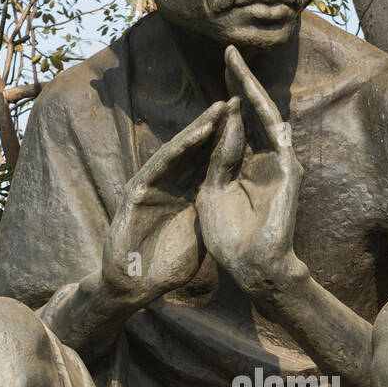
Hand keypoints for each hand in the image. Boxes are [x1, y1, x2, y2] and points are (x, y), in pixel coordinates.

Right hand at [101, 102, 224, 306]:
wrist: (137, 286)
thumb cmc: (167, 265)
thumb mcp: (202, 235)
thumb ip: (215, 212)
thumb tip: (242, 201)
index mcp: (184, 192)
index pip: (207, 161)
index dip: (227, 142)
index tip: (250, 123)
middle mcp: (168, 183)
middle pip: (194, 149)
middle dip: (215, 126)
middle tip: (236, 100)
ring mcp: (151, 185)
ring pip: (178, 150)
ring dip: (198, 128)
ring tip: (219, 108)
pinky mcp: (137, 193)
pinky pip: (160, 165)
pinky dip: (179, 149)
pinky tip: (196, 135)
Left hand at [195, 47, 303, 295]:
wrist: (251, 268)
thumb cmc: (230, 238)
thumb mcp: (212, 191)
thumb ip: (217, 158)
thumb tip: (225, 121)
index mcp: (244, 165)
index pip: (236, 123)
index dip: (227, 96)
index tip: (217, 70)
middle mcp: (263, 159)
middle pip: (251, 112)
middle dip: (239, 81)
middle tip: (228, 51)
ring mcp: (278, 163)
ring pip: (264, 116)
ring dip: (250, 88)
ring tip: (235, 60)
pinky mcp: (287, 172)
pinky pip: (272, 135)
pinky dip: (259, 115)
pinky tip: (246, 93)